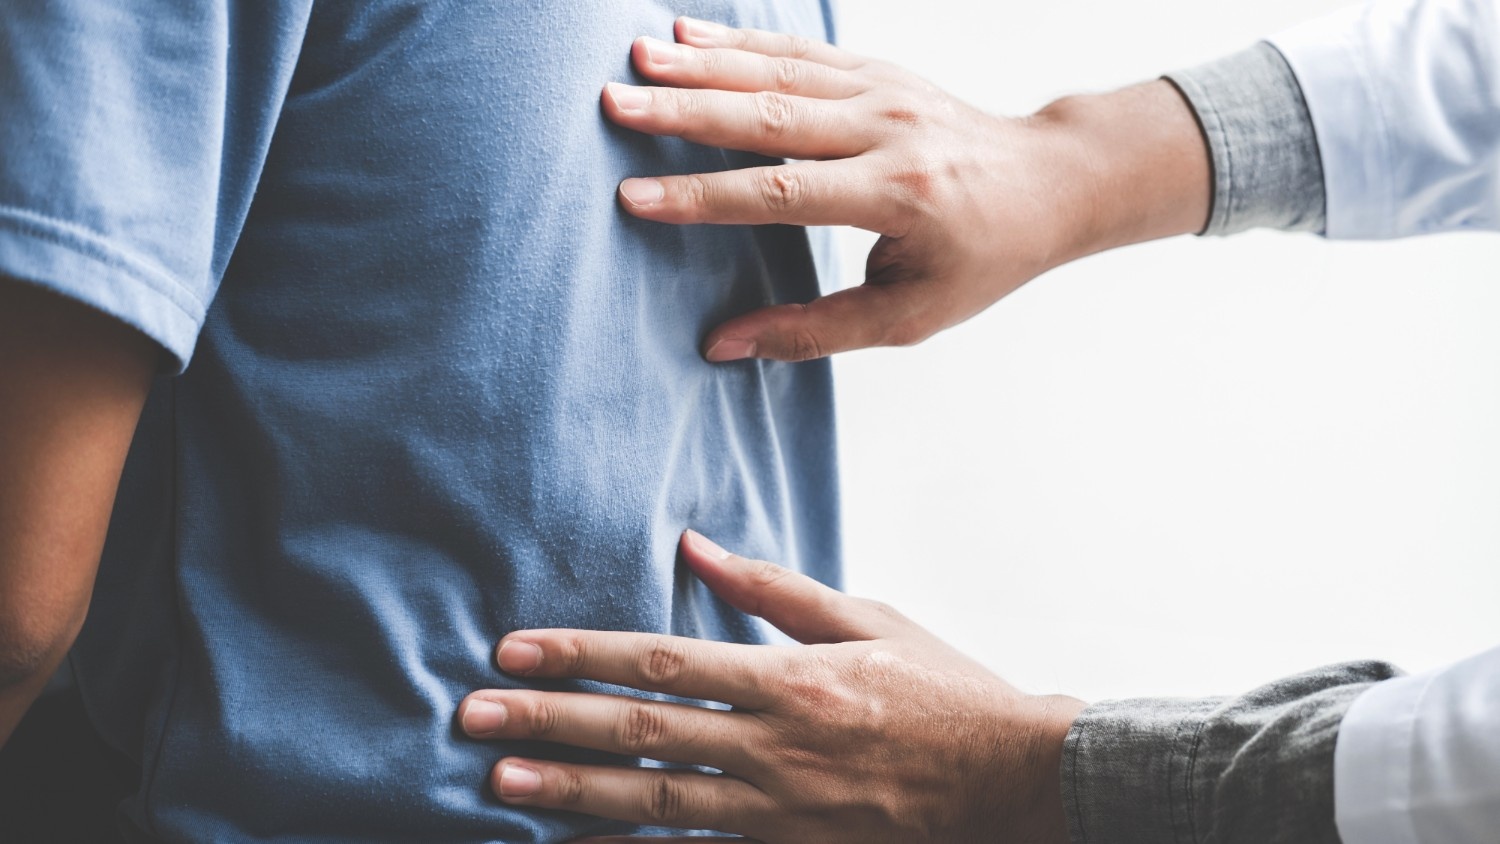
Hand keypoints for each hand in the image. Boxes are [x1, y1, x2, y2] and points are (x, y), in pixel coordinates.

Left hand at [457, 531, 1086, 841]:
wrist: (1018, 785)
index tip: (514, 650)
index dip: (581, 655)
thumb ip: (775, 590)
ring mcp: (780, 811)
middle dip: (549, 723)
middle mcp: (775, 748)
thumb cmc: (946, 693)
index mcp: (792, 679)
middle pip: (642, 733)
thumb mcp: (869, 620)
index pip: (663, 661)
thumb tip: (695, 544)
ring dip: (573, 791)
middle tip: (471, 718)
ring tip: (500, 781)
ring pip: (656, 801)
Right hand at [602, 18, 1209, 361]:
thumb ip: (815, 332)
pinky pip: (801, 51)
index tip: (633, 197)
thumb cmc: (978, 260)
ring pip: (780, 72)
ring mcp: (885, 91)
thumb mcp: (908, 317)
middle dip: (685, 111)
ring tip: (635, 58)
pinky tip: (688, 33)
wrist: (1047, 182)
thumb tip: (721, 345)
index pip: (782, 194)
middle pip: (770, 117)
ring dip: (703, 63)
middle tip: (614, 104)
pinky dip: (742, 40)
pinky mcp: (880, 70)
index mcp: (897, 196)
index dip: (703, 197)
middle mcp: (888, 133)